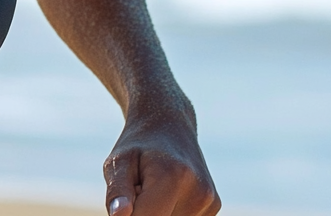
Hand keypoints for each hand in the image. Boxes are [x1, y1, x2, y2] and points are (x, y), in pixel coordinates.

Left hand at [103, 110, 219, 214]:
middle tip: (140, 185)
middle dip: (143, 211)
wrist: (168, 124)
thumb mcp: (118, 162)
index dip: (128, 214)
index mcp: (172, 176)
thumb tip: (118, 215)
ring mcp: (210, 201)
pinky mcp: (214, 206)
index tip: (127, 194)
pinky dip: (170, 212)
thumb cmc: (137, 146)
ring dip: (156, 212)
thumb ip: (117, 191)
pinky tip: (168, 192)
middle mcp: (198, 191)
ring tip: (153, 187)